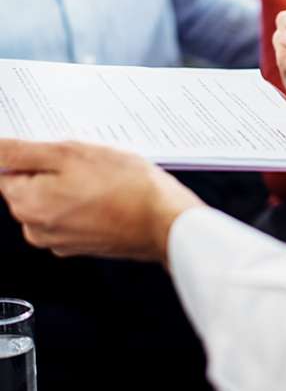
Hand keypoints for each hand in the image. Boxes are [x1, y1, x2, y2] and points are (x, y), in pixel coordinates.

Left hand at [0, 140, 202, 263]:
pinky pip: (73, 213)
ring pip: (55, 198)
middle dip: (54, 168)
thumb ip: (22, 152)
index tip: (58, 147)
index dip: (32, 152)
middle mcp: (36, 229)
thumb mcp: (71, 154)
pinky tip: (109, 191)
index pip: (7, 169)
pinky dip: (85, 200)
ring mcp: (60, 240)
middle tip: (86, 159)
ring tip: (103, 175)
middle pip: (31, 185)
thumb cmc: (126, 187)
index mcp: (27, 204)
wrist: (164, 221)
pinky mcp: (83, 243)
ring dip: (72, 183)